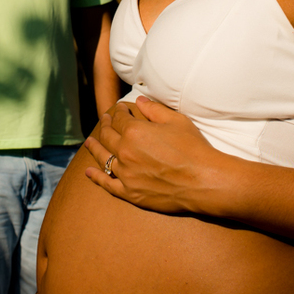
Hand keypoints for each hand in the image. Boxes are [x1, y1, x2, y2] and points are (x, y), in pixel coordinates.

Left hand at [84, 96, 221, 212]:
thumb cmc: (193, 148)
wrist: (204, 181)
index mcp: (134, 132)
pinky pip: (107, 184)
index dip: (118, 111)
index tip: (119, 108)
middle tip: (104, 120)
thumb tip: (139, 101)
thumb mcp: (176, 121)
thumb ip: (154, 109)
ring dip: (95, 148)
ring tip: (89, 143)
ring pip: (103, 159)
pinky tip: (89, 172)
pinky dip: (96, 177)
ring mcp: (125, 174)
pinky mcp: (130, 193)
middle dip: (105, 125)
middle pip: (108, 136)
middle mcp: (125, 152)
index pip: (119, 118)